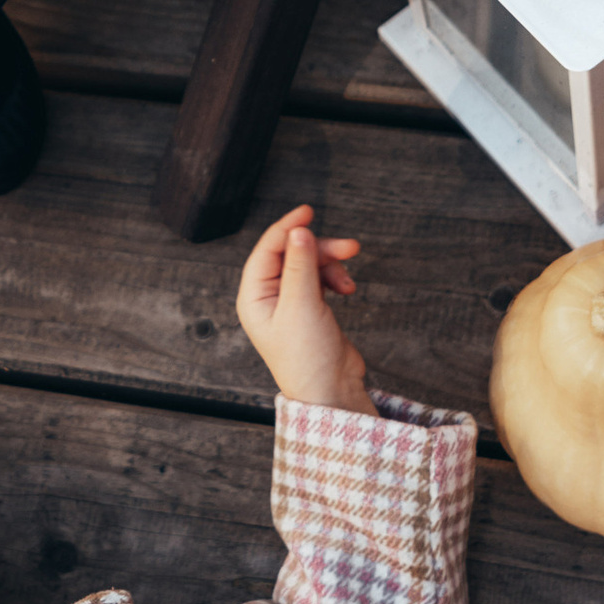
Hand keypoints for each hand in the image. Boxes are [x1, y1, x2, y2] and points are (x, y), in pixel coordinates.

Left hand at [235, 204, 368, 413]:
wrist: (331, 392)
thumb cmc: (308, 357)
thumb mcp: (302, 305)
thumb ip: (300, 265)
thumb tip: (299, 231)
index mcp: (254, 298)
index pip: (267, 250)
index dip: (287, 227)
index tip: (308, 211)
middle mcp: (268, 299)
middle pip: (291, 255)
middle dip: (319, 250)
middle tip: (350, 247)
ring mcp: (290, 304)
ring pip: (309, 266)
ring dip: (331, 266)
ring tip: (349, 282)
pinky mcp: (311, 310)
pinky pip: (321, 280)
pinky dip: (334, 279)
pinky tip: (347, 290)